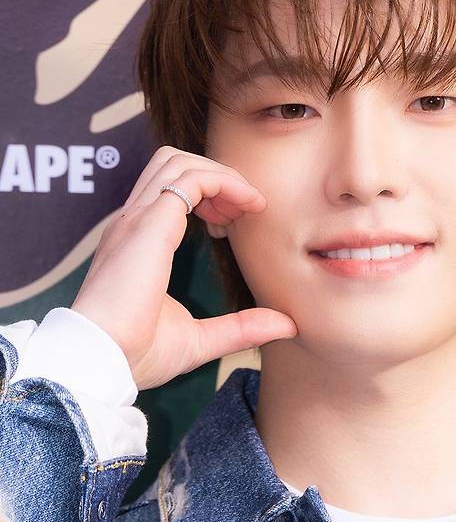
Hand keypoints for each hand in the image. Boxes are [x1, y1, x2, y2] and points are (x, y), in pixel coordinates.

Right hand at [71, 145, 297, 389]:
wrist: (102, 360)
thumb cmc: (134, 354)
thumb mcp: (200, 339)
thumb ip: (242, 327)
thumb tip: (288, 326)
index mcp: (136, 243)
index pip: (168, 190)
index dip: (207, 195)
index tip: (231, 224)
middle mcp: (133, 223)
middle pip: (173, 164)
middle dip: (216, 177)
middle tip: (245, 211)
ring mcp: (137, 219)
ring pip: (180, 161)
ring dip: (222, 175)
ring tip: (248, 205)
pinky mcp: (148, 224)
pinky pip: (191, 178)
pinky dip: (224, 182)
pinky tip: (246, 206)